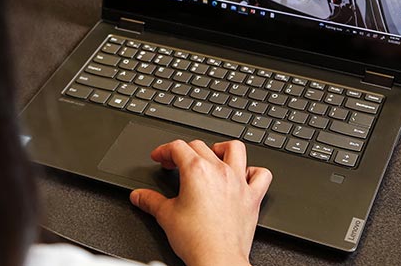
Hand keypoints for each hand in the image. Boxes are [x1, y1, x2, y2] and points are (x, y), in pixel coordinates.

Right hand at [130, 140, 271, 265]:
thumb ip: (150, 201)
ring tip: (213, 156)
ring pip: (235, 149)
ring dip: (222, 149)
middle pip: (201, 146)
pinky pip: (261, 175)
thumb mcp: (165, 216)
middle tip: (175, 163)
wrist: (217, 259)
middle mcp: (219, 171)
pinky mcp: (252, 197)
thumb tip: (139, 196)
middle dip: (184, 151)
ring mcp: (239, 182)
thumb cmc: (196, 240)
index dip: (164, 150)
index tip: (160, 158)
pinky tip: (243, 177)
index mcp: (197, 171)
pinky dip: (253, 172)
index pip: (178, 147)